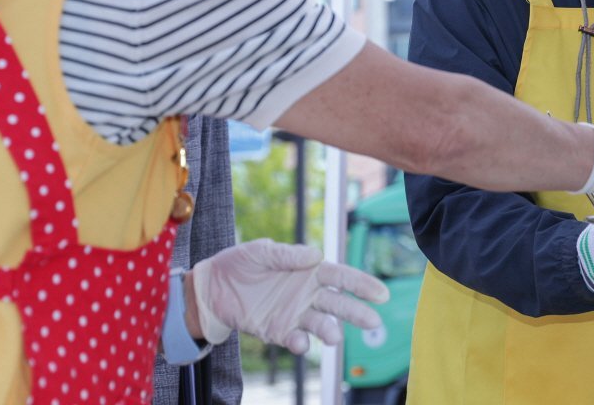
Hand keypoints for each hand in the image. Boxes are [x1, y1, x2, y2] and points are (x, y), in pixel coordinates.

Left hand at [190, 238, 389, 353]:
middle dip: (357, 312)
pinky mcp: (278, 331)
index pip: (340, 277)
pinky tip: (299, 341)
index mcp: (307, 271)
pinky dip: (300, 342)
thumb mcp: (260, 251)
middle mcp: (306, 294)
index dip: (361, 284)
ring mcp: (294, 314)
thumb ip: (287, 255)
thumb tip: (315, 255)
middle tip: (374, 321)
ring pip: (321, 324)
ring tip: (334, 337)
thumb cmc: (239, 263)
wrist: (213, 287)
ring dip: (329, 331)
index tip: (380, 294)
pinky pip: (295, 339)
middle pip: (338, 304)